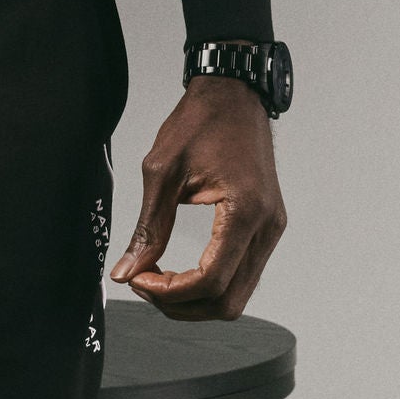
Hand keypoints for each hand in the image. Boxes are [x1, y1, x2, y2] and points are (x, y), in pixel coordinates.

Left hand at [111, 76, 286, 320]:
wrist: (234, 94)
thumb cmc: (201, 122)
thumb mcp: (162, 173)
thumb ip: (148, 228)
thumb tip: (127, 271)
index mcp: (245, 211)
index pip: (211, 281)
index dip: (170, 291)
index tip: (139, 278)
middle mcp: (267, 226)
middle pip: (228, 302)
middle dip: (182, 304)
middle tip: (146, 283)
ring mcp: (272, 229)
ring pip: (238, 296)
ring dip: (196, 299)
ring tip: (160, 279)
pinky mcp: (268, 227)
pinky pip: (243, 275)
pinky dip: (211, 284)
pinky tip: (183, 270)